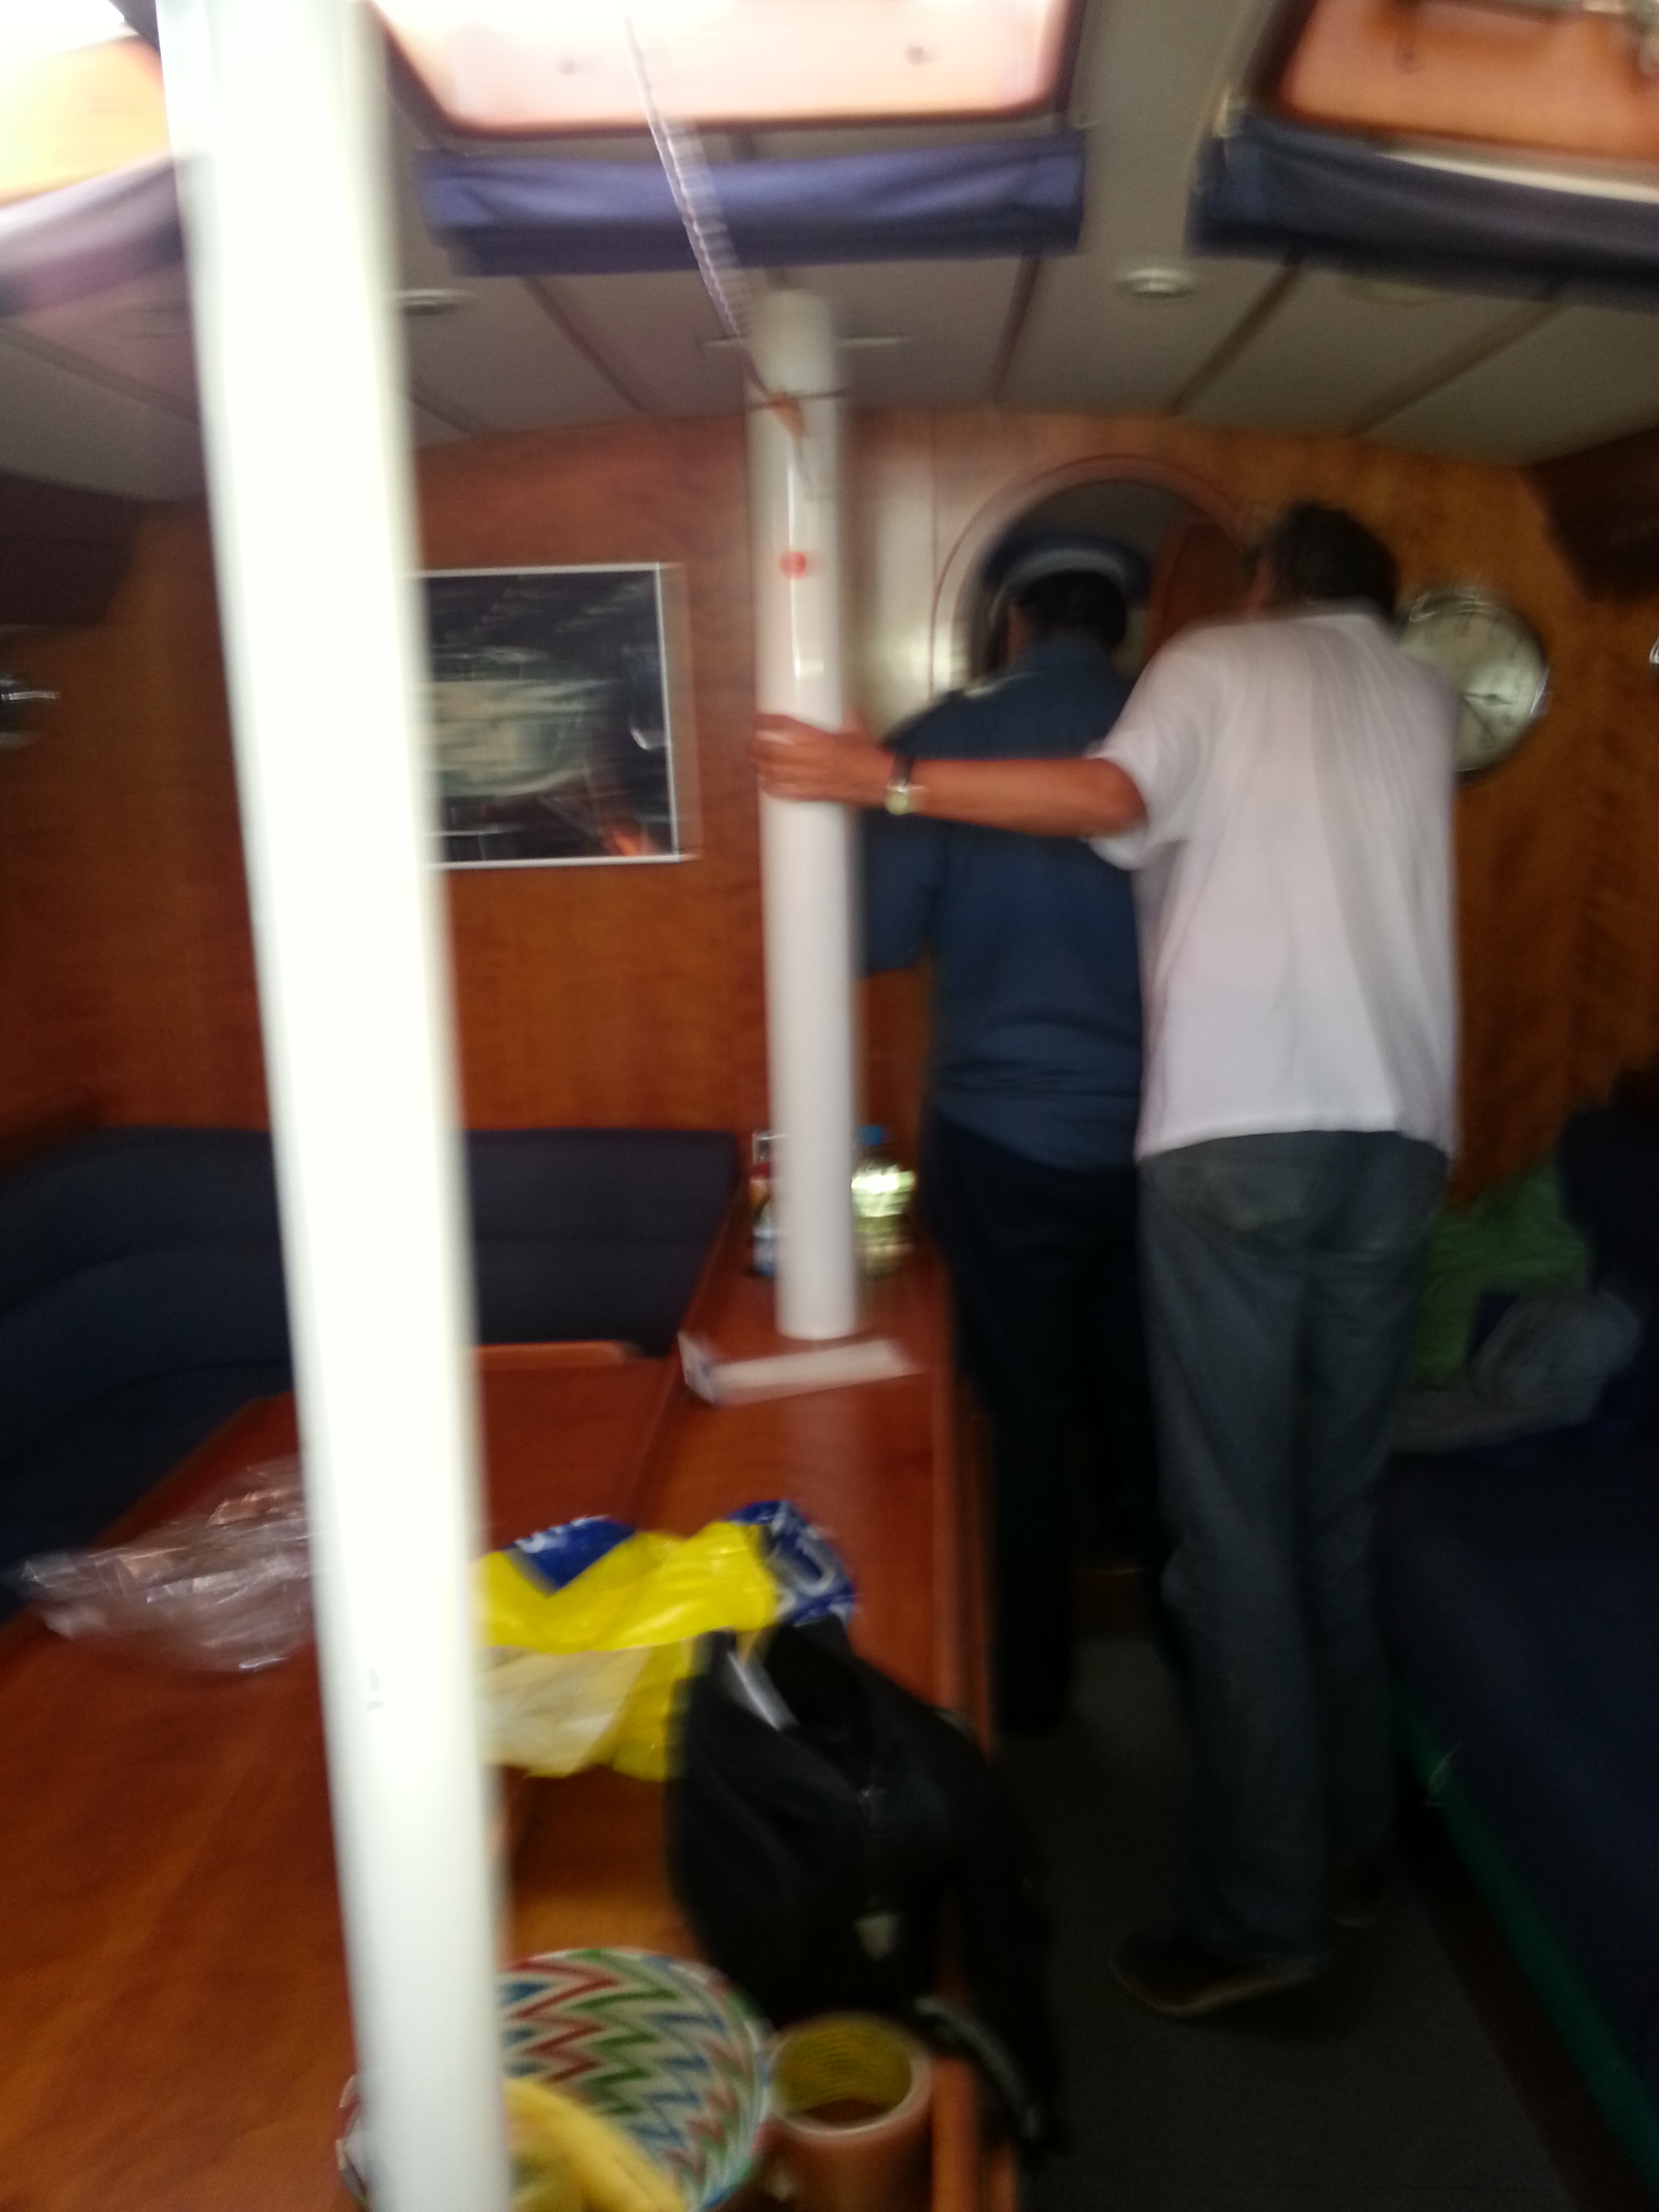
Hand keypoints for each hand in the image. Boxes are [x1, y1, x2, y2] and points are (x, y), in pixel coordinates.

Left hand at [753, 712, 888, 806]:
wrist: (882, 781)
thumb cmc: (871, 757)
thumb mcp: (857, 731)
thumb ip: (847, 718)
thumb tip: (845, 708)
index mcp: (821, 738)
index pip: (786, 726)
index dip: (767, 722)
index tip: (757, 719)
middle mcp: (813, 757)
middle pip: (773, 750)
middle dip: (757, 746)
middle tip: (750, 742)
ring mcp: (812, 777)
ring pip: (776, 772)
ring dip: (760, 766)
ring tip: (753, 761)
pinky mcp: (815, 794)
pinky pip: (788, 792)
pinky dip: (773, 789)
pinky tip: (764, 784)